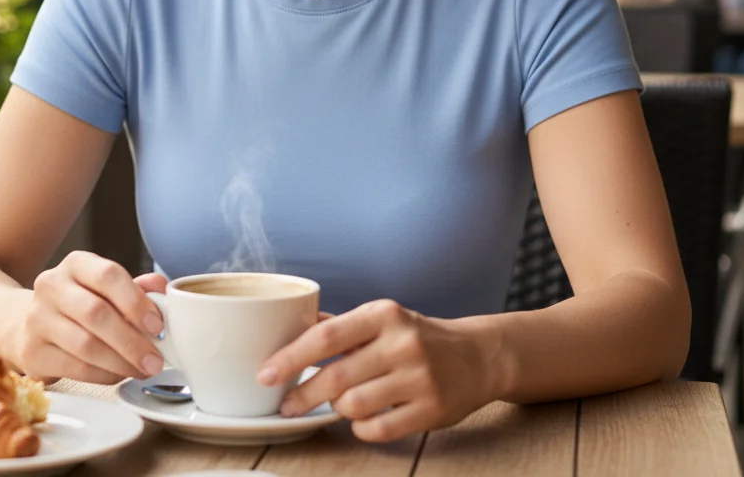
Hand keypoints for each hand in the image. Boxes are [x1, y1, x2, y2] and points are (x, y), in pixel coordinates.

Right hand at [14, 251, 167, 383]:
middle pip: (96, 313)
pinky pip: (75, 368)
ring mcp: (37, 318)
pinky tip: (119, 375)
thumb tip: (163, 288)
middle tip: (156, 359)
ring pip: (86, 345)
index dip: (136, 301)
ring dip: (121, 362)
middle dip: (132, 341)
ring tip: (143, 370)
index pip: (108, 275)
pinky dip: (103, 376)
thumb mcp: (106, 289)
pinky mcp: (31, 352)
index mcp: (76, 263)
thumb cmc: (81, 305)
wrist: (30, 325)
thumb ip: (136, 288)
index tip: (158, 326)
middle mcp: (52, 285)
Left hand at [257, 299, 494, 441]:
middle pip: (337, 376)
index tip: (266, 373)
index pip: (327, 336)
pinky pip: (378, 428)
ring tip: (337, 403)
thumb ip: (339, 326)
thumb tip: (291, 325)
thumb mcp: (381, 319)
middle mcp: (401, 342)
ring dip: (337, 408)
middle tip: (284, 405)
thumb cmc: (417, 337)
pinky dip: (361, 427)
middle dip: (303, 394)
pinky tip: (361, 419)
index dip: (291, 357)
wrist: (476, 356)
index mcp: (383, 314)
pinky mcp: (431, 410)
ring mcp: (419, 377)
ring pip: (354, 405)